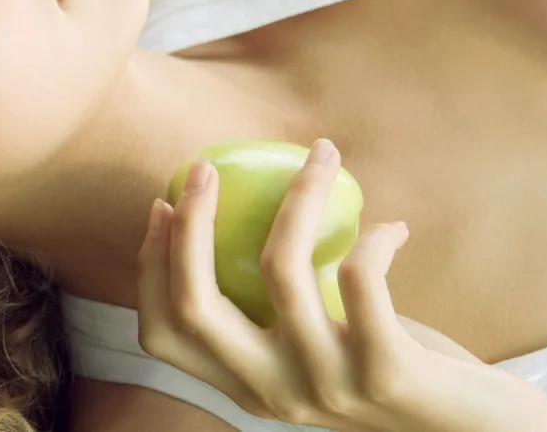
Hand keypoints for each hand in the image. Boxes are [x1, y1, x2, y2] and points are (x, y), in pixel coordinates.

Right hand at [137, 139, 546, 431]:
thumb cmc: (397, 370)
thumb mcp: (321, 347)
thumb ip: (281, 308)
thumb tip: (242, 206)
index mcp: (247, 387)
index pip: (163, 333)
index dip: (149, 266)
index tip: (164, 205)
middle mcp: (275, 393)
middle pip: (195, 306)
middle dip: (188, 226)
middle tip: (203, 167)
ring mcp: (328, 388)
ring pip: (279, 271)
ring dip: (296, 197)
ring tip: (321, 154)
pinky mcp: (387, 374)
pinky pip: (360, 278)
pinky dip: (372, 239)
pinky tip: (391, 229)